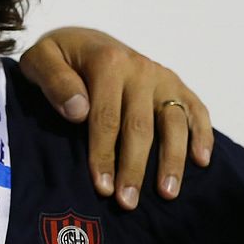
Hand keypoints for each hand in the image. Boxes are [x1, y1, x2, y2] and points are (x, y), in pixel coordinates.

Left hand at [19, 26, 211, 208]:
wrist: (83, 40)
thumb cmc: (59, 58)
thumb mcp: (40, 60)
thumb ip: (53, 81)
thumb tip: (78, 111)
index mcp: (107, 62)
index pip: (106, 117)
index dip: (104, 155)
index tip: (102, 188)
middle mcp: (139, 68)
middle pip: (140, 127)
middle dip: (134, 168)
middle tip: (127, 203)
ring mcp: (160, 77)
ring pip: (174, 122)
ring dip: (172, 161)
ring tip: (167, 194)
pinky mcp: (175, 84)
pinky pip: (196, 109)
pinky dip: (203, 134)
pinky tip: (202, 162)